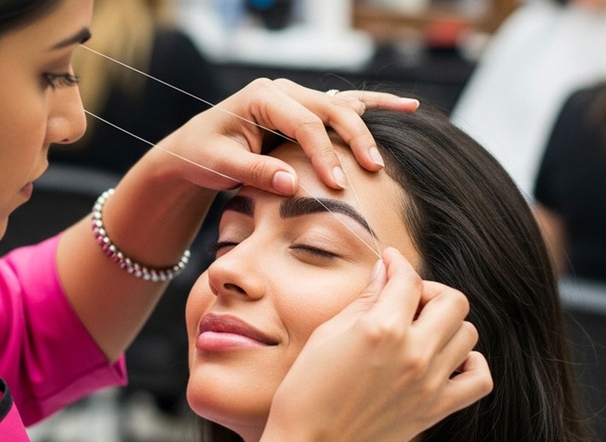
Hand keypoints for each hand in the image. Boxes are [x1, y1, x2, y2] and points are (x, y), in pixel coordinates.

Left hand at [147, 79, 418, 194]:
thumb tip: (291, 185)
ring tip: (410, 113)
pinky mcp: (305, 112)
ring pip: (343, 105)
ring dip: (372, 118)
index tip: (338, 185)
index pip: (305, 123)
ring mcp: (297, 99)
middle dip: (355, 139)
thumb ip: (254, 173)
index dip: (324, 154)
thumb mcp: (220, 165)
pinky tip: (405, 106)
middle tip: (373, 169)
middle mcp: (284, 92)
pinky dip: (374, 107)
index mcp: (262, 98)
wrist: (195, 149)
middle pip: (331, 110)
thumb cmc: (203, 155)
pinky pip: (343, 107)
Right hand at [265, 247, 489, 441]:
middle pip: (453, 301)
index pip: (408, 279)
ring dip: (447, 326)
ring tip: (421, 332)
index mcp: (381, 329)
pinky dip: (470, 364)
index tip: (390, 263)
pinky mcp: (436, 410)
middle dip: (430, 292)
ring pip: (468, 334)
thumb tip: (383, 273)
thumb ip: (362, 300)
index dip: (397, 264)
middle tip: (407, 300)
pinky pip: (480, 379)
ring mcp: (430, 383)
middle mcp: (413, 352)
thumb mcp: (327, 334)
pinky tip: (446, 361)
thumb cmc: (306, 393)